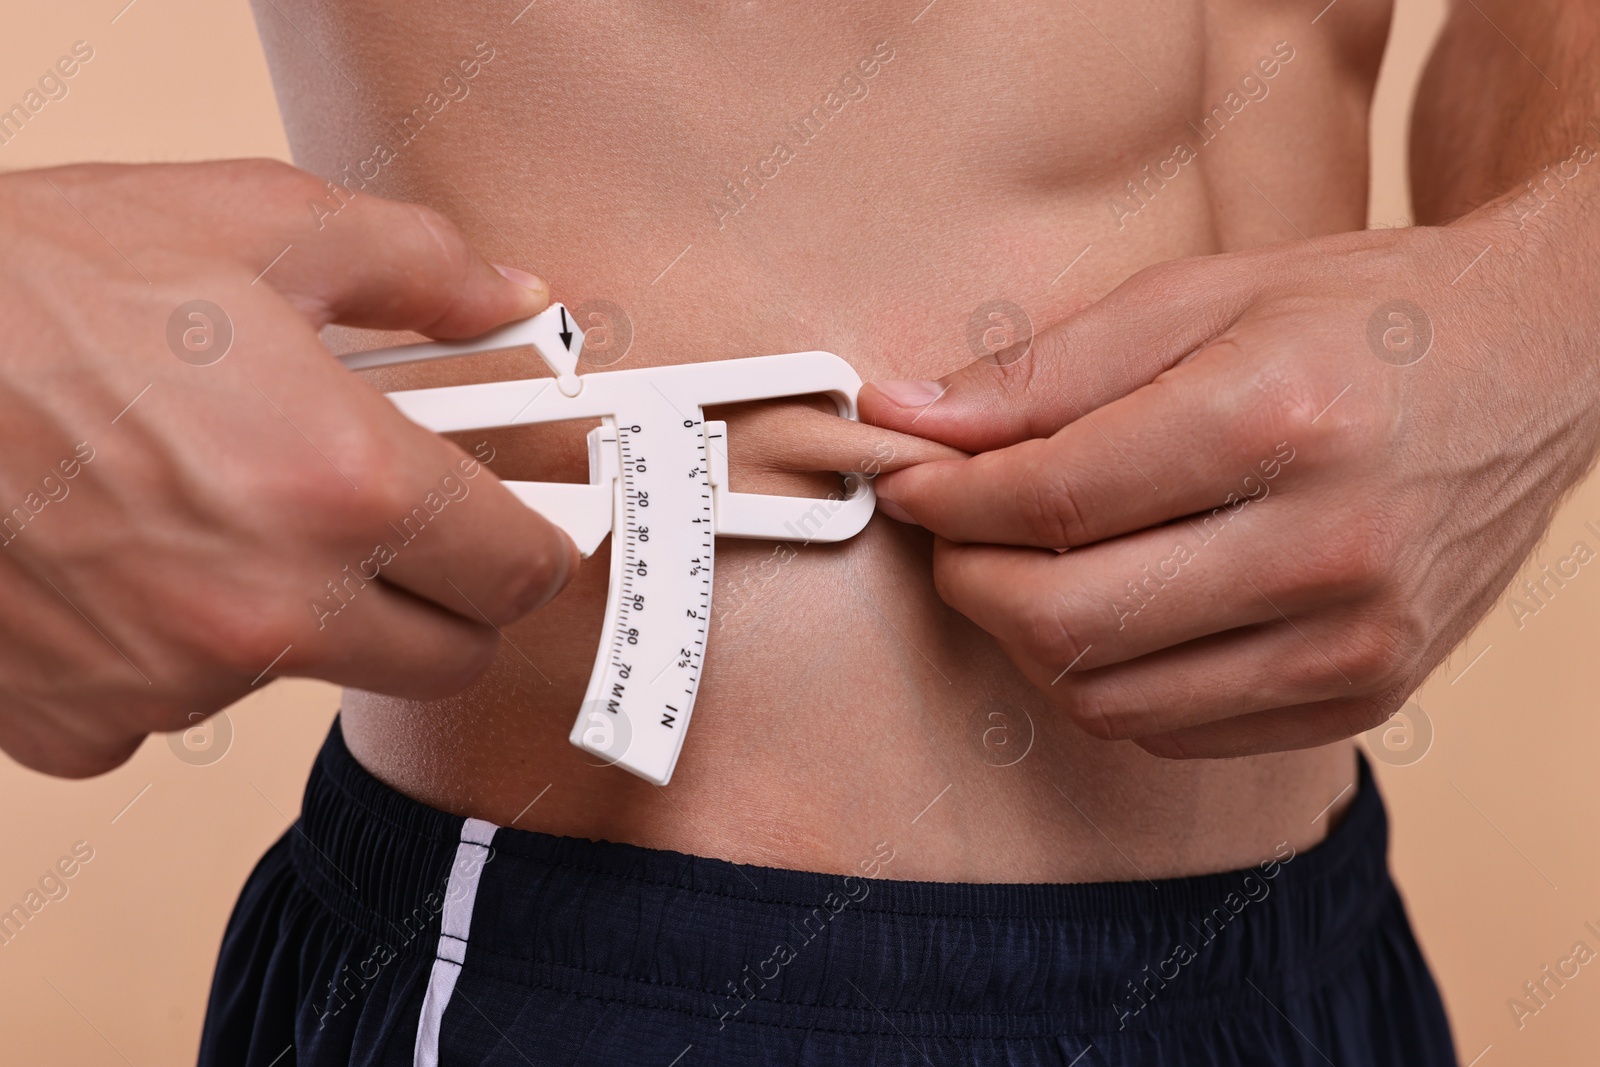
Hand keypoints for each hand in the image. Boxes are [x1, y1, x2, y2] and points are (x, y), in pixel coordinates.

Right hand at [0, 160, 577, 775]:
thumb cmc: (39, 279)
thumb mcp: (259, 225)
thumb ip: (421, 269)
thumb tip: (515, 300)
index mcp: (345, 485)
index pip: (523, 574)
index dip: (536, 542)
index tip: (527, 526)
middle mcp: (274, 607)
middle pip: (447, 658)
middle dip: (446, 597)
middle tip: (405, 528)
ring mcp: (177, 681)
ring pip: (310, 676)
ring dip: (301, 612)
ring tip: (225, 504)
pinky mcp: (86, 721)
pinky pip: (178, 708)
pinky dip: (174, 651)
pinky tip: (130, 562)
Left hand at [860, 218, 1599, 757]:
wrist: (1543, 363)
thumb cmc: (1362, 316)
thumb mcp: (1200, 298)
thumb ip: (1042, 371)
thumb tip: (904, 419)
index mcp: (1277, 422)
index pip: (1052, 501)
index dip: (947, 499)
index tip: (908, 478)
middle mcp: (1326, 549)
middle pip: (1068, 619)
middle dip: (970, 577)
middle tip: (953, 528)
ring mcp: (1356, 641)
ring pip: (1109, 697)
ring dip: (1028, 639)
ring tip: (1025, 566)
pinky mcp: (1367, 695)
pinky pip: (1177, 731)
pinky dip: (1110, 681)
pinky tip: (1110, 610)